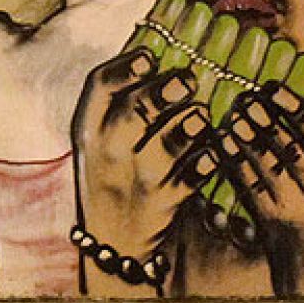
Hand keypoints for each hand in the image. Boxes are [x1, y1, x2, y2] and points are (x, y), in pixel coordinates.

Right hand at [72, 49, 219, 260]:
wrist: (112, 244)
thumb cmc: (112, 179)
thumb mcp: (99, 144)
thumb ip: (119, 106)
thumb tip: (157, 57)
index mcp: (90, 130)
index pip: (100, 87)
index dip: (126, 66)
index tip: (150, 57)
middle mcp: (108, 153)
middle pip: (132, 112)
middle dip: (161, 92)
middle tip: (187, 80)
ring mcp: (137, 179)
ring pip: (163, 148)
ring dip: (186, 127)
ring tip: (200, 117)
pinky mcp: (164, 202)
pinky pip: (190, 179)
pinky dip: (204, 164)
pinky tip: (213, 153)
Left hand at [217, 84, 303, 295]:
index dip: (295, 108)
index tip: (275, 89)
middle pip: (289, 147)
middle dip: (265, 117)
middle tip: (246, 95)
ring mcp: (296, 214)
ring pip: (265, 164)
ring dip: (245, 135)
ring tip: (233, 112)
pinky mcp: (270, 227)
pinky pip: (248, 186)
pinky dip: (234, 162)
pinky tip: (222, 143)